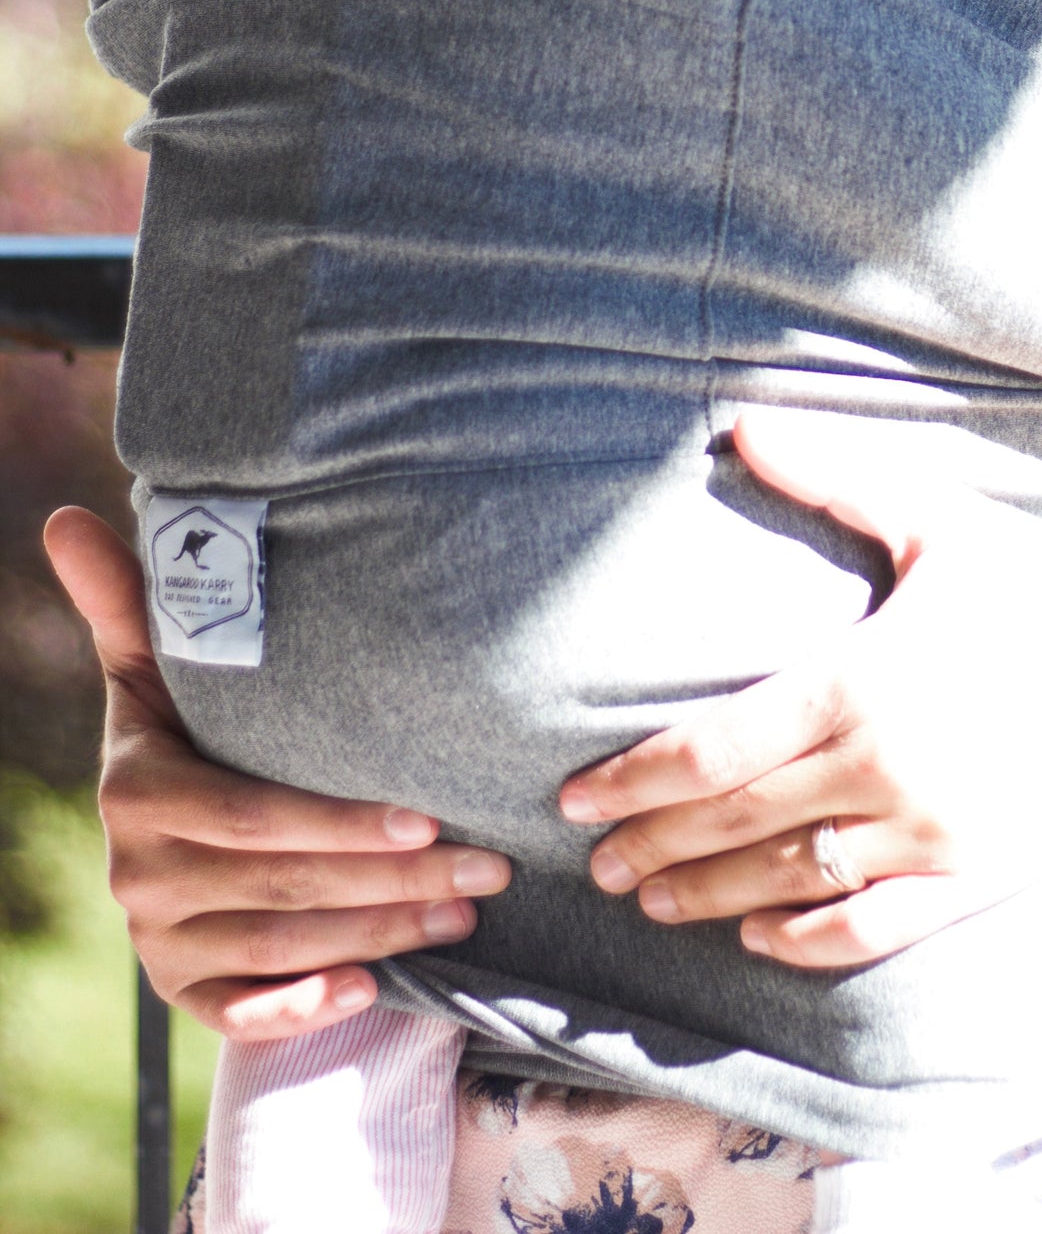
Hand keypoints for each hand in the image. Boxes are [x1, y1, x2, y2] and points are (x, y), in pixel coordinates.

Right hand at [41, 507, 509, 1037]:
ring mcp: (158, 941)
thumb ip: (125, 596)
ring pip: (284, 945)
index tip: (426, 815)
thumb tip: (65, 515)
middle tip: (487, 864)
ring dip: (383, 934)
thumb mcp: (155, 659)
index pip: (254, 818)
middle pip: (287, 885)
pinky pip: (243, 1014)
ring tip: (467, 909)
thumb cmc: (182, 712)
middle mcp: (139, 875)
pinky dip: (304, 1007)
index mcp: (138, 792)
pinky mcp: (181, 990)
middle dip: (397, 880)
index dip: (340, 823)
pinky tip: (369, 988)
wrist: (156, 805)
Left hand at [557, 410, 1041, 968]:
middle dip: (653, 844)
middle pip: (733, 822)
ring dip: (705, 894)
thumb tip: (741, 426)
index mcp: (860, 680)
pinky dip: (801, 938)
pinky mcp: (969, 881)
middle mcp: (882, 767)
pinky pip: (866, 930)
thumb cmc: (1041, 586)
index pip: (713, 748)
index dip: (634, 780)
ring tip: (653, 897)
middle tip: (595, 862)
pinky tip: (758, 932)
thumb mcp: (935, 522)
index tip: (578, 798)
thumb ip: (832, 478)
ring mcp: (926, 834)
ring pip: (785, 883)